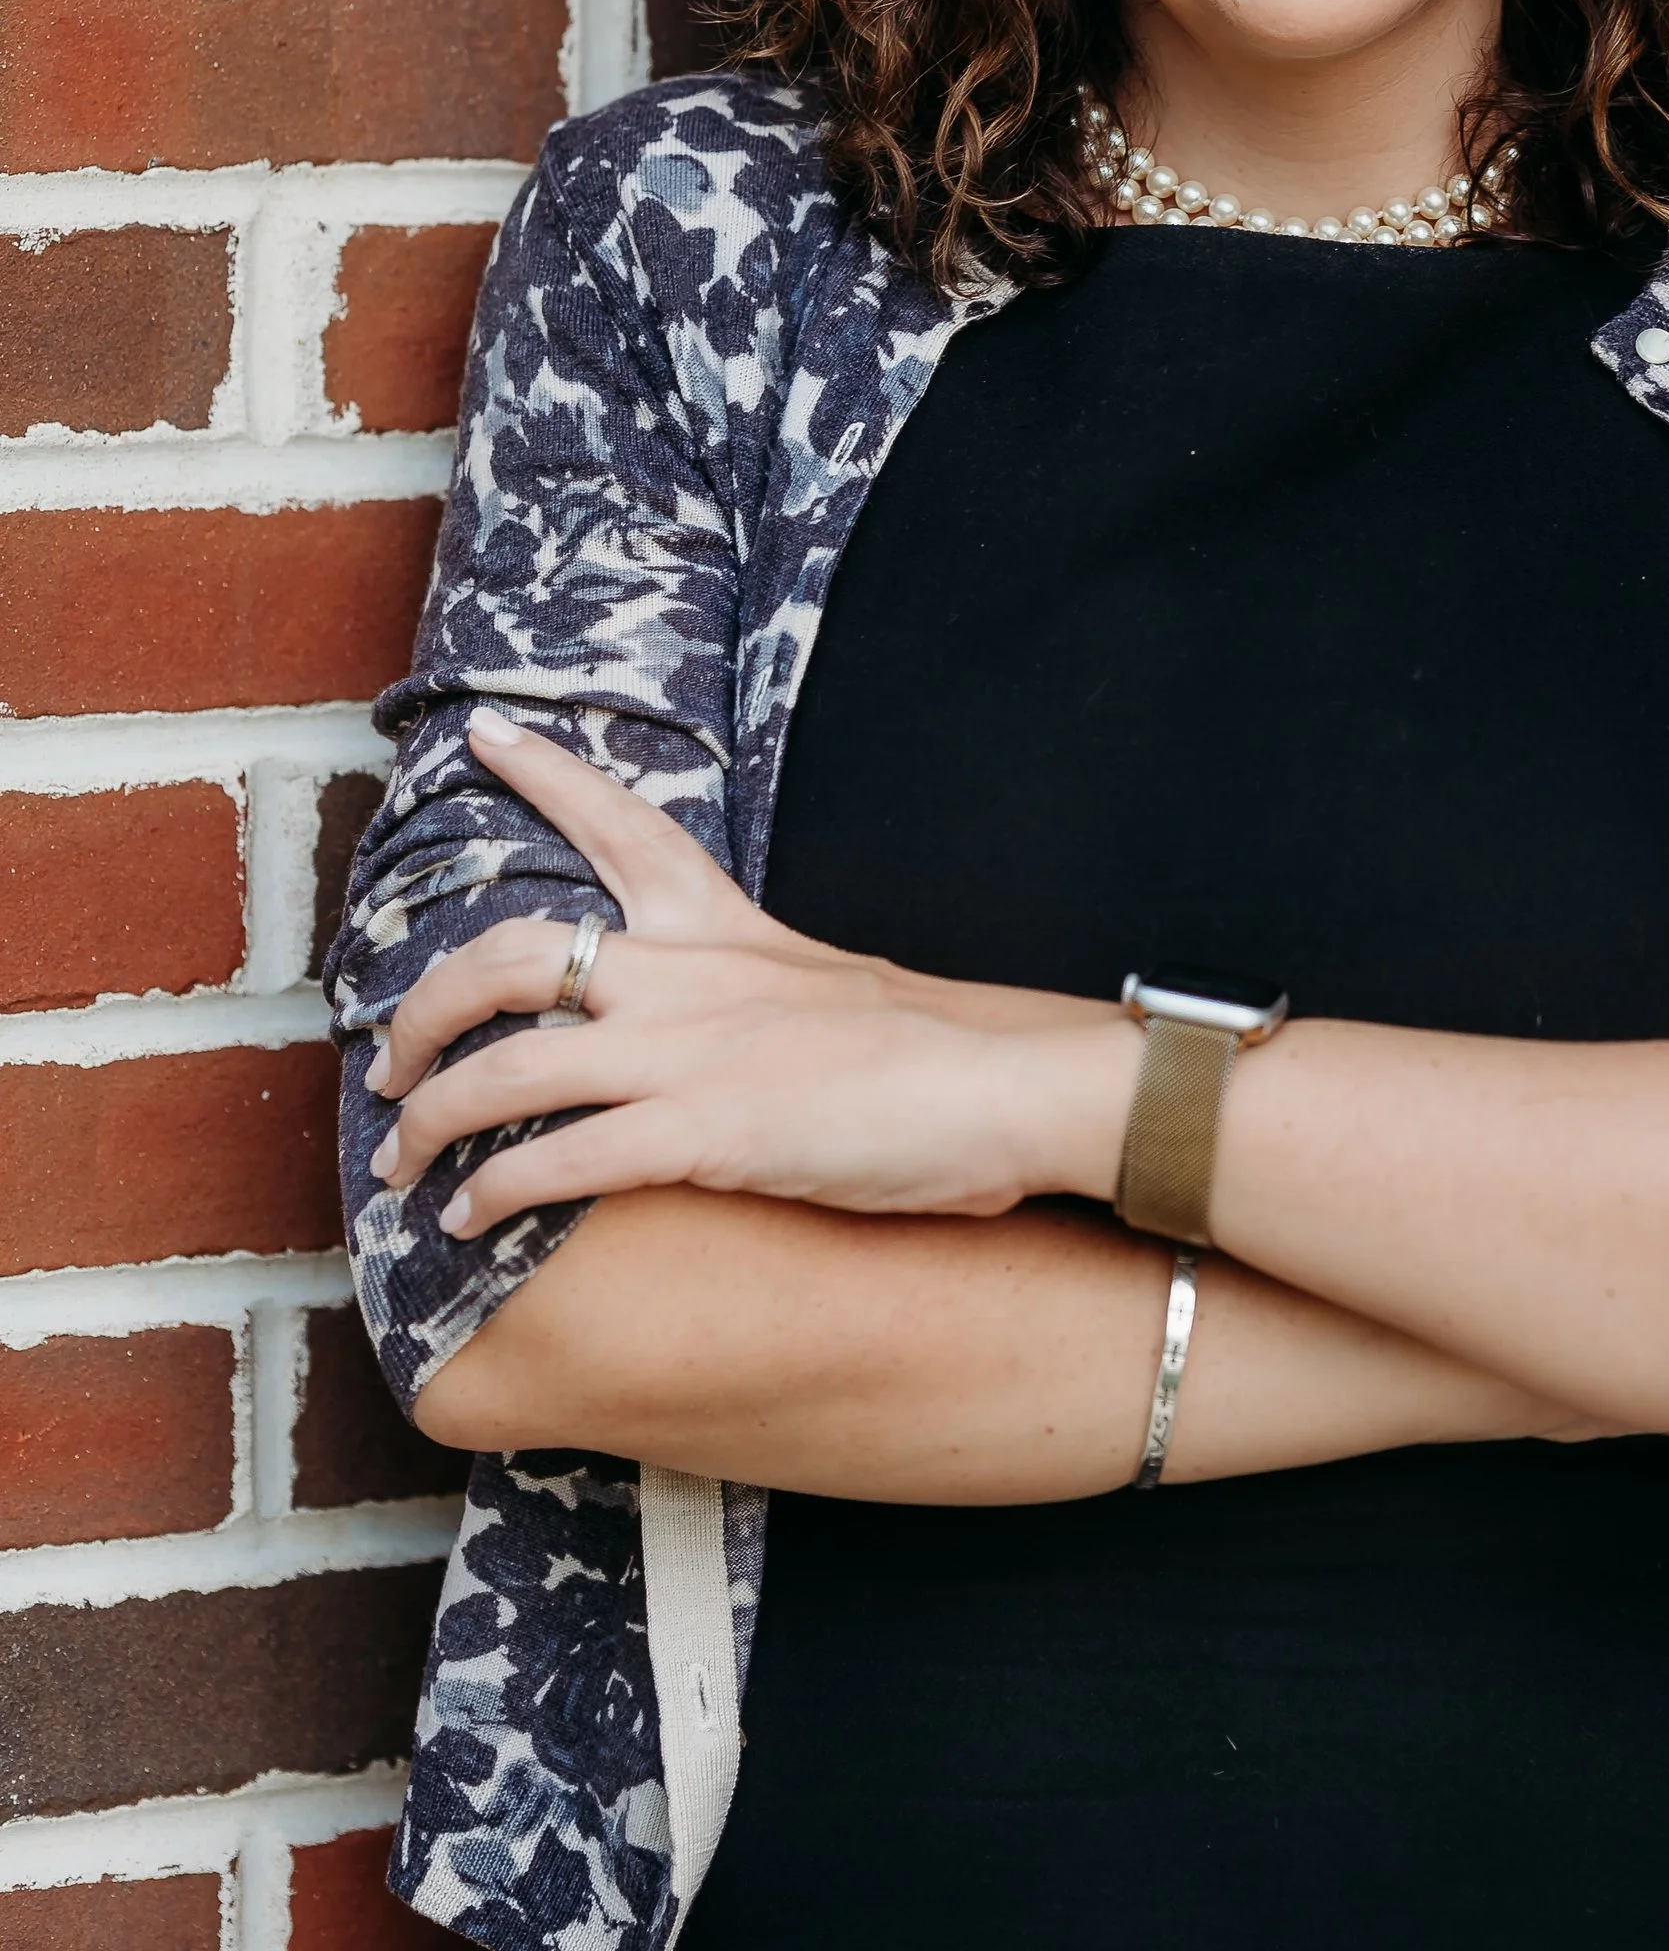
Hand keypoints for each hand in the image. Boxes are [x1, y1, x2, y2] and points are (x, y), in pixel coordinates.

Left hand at [365, 713, 1128, 1234]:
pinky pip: (557, 1161)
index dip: (544, 771)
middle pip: (508, 956)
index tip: (486, 730)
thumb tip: (720, 1031)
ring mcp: (685, 1052)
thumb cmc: (929, 1047)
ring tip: (400, 1163)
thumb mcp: (825, 984)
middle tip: (388, 1059)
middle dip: (425, 1010)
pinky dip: (495, 1191)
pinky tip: (468, 1219)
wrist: (999, 1082)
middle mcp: (684, 973)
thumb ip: (753, 993)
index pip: (620, 823)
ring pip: (506, 1069)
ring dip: (431, 1120)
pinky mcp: (699, 1134)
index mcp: (721, 924)